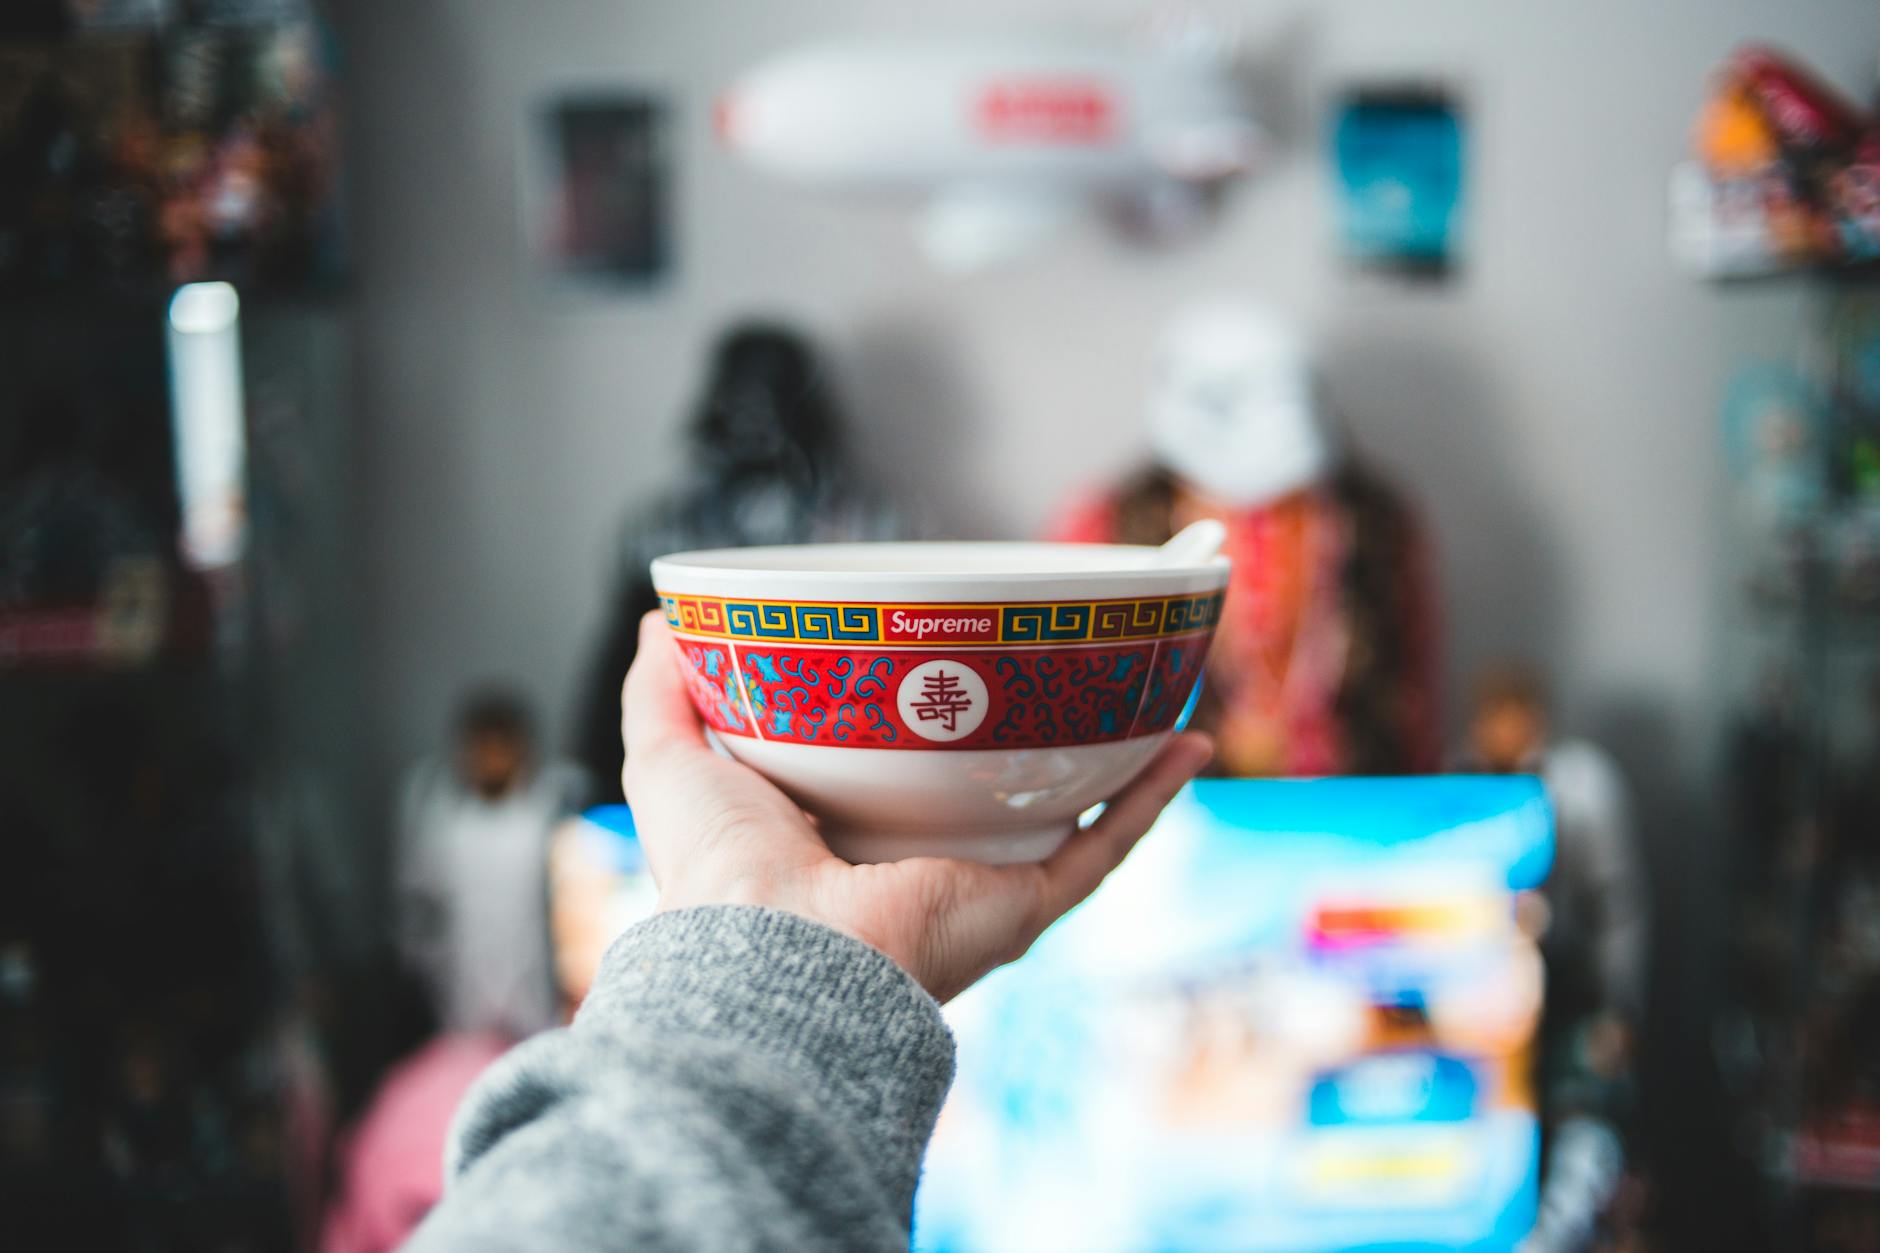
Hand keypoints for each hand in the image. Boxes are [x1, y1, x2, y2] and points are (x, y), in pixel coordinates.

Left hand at [622, 614, 1211, 1000]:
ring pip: (1071, 818)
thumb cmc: (716, 874)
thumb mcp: (670, 762)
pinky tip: (1187, 744)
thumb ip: (661, 694)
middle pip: (998, 794)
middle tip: (1063, 668)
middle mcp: (920, 864)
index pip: (900, 776)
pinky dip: (1152, 799)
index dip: (930, 723)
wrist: (770, 954)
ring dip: (1119, 764)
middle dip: (1037, 739)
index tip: (951, 664)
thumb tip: (664, 625)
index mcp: (844, 837)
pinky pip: (1105, 849)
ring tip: (1152, 695)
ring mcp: (981, 886)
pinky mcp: (1023, 906)